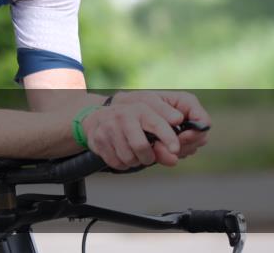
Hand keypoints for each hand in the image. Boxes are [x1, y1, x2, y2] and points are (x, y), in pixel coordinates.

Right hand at [81, 91, 209, 169]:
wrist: (99, 118)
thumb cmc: (132, 123)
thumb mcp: (151, 124)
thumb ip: (166, 142)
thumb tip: (173, 160)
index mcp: (140, 109)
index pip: (156, 123)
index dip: (168, 137)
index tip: (175, 150)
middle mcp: (124, 115)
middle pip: (140, 146)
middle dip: (148, 157)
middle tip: (149, 157)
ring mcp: (109, 126)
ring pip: (128, 157)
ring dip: (135, 161)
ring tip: (134, 154)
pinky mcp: (98, 138)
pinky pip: (116, 162)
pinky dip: (122, 164)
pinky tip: (122, 154)